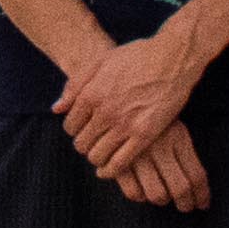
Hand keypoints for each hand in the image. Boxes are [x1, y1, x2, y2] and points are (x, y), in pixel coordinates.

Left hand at [54, 10, 197, 179]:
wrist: (172, 57)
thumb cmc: (136, 56)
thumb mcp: (101, 61)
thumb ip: (75, 85)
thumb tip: (56, 109)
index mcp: (91, 94)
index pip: (70, 125)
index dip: (74, 130)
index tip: (83, 129)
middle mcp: (105, 112)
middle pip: (82, 143)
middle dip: (84, 144)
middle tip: (93, 142)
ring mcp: (125, 125)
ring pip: (97, 156)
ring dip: (96, 157)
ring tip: (102, 153)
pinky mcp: (144, 135)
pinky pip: (120, 163)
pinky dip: (111, 171)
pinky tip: (109, 169)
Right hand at [102, 121, 208, 212]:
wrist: (120, 94)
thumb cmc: (151, 113)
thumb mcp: (173, 125)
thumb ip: (184, 152)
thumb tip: (196, 186)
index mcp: (178, 137)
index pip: (197, 176)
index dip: (202, 195)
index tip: (202, 204)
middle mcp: (160, 147)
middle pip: (180, 189)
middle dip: (185, 204)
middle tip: (185, 207)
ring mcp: (138, 154)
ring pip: (157, 194)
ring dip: (162, 199)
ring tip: (162, 196)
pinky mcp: (117, 159)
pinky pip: (133, 192)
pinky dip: (139, 196)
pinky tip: (140, 189)